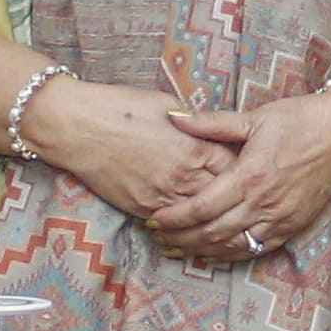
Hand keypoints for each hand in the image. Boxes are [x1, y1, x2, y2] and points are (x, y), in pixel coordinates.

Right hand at [21, 76, 227, 230]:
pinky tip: (193, 226)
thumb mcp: (168, 105)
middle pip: (222, 197)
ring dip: (212, 217)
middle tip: (245, 199)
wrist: (79, 127)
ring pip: (199, 217)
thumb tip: (209, 130)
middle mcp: (183, 177)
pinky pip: (171, 224)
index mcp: (195, 148)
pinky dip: (184, 225)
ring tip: (226, 219)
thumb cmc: (121, 108)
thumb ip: (194, 123)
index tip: (251, 170)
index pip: (235, 167)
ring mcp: (162, 197)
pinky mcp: (141, 208)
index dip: (244, 170)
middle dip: (234, 198)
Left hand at [143, 88, 330, 264]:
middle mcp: (263, 203)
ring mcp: (279, 219)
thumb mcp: (254, 117)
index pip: (202, 207)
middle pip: (211, 232)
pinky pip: (254, 250)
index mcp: (250, 175)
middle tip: (156, 236)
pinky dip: (228, 255)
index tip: (153, 218)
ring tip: (175, 248)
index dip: (174, 217)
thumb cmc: (299, 121)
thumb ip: (210, 122)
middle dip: (180, 238)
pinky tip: (210, 253)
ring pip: (231, 247)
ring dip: (200, 250)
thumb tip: (173, 115)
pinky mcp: (291, 228)